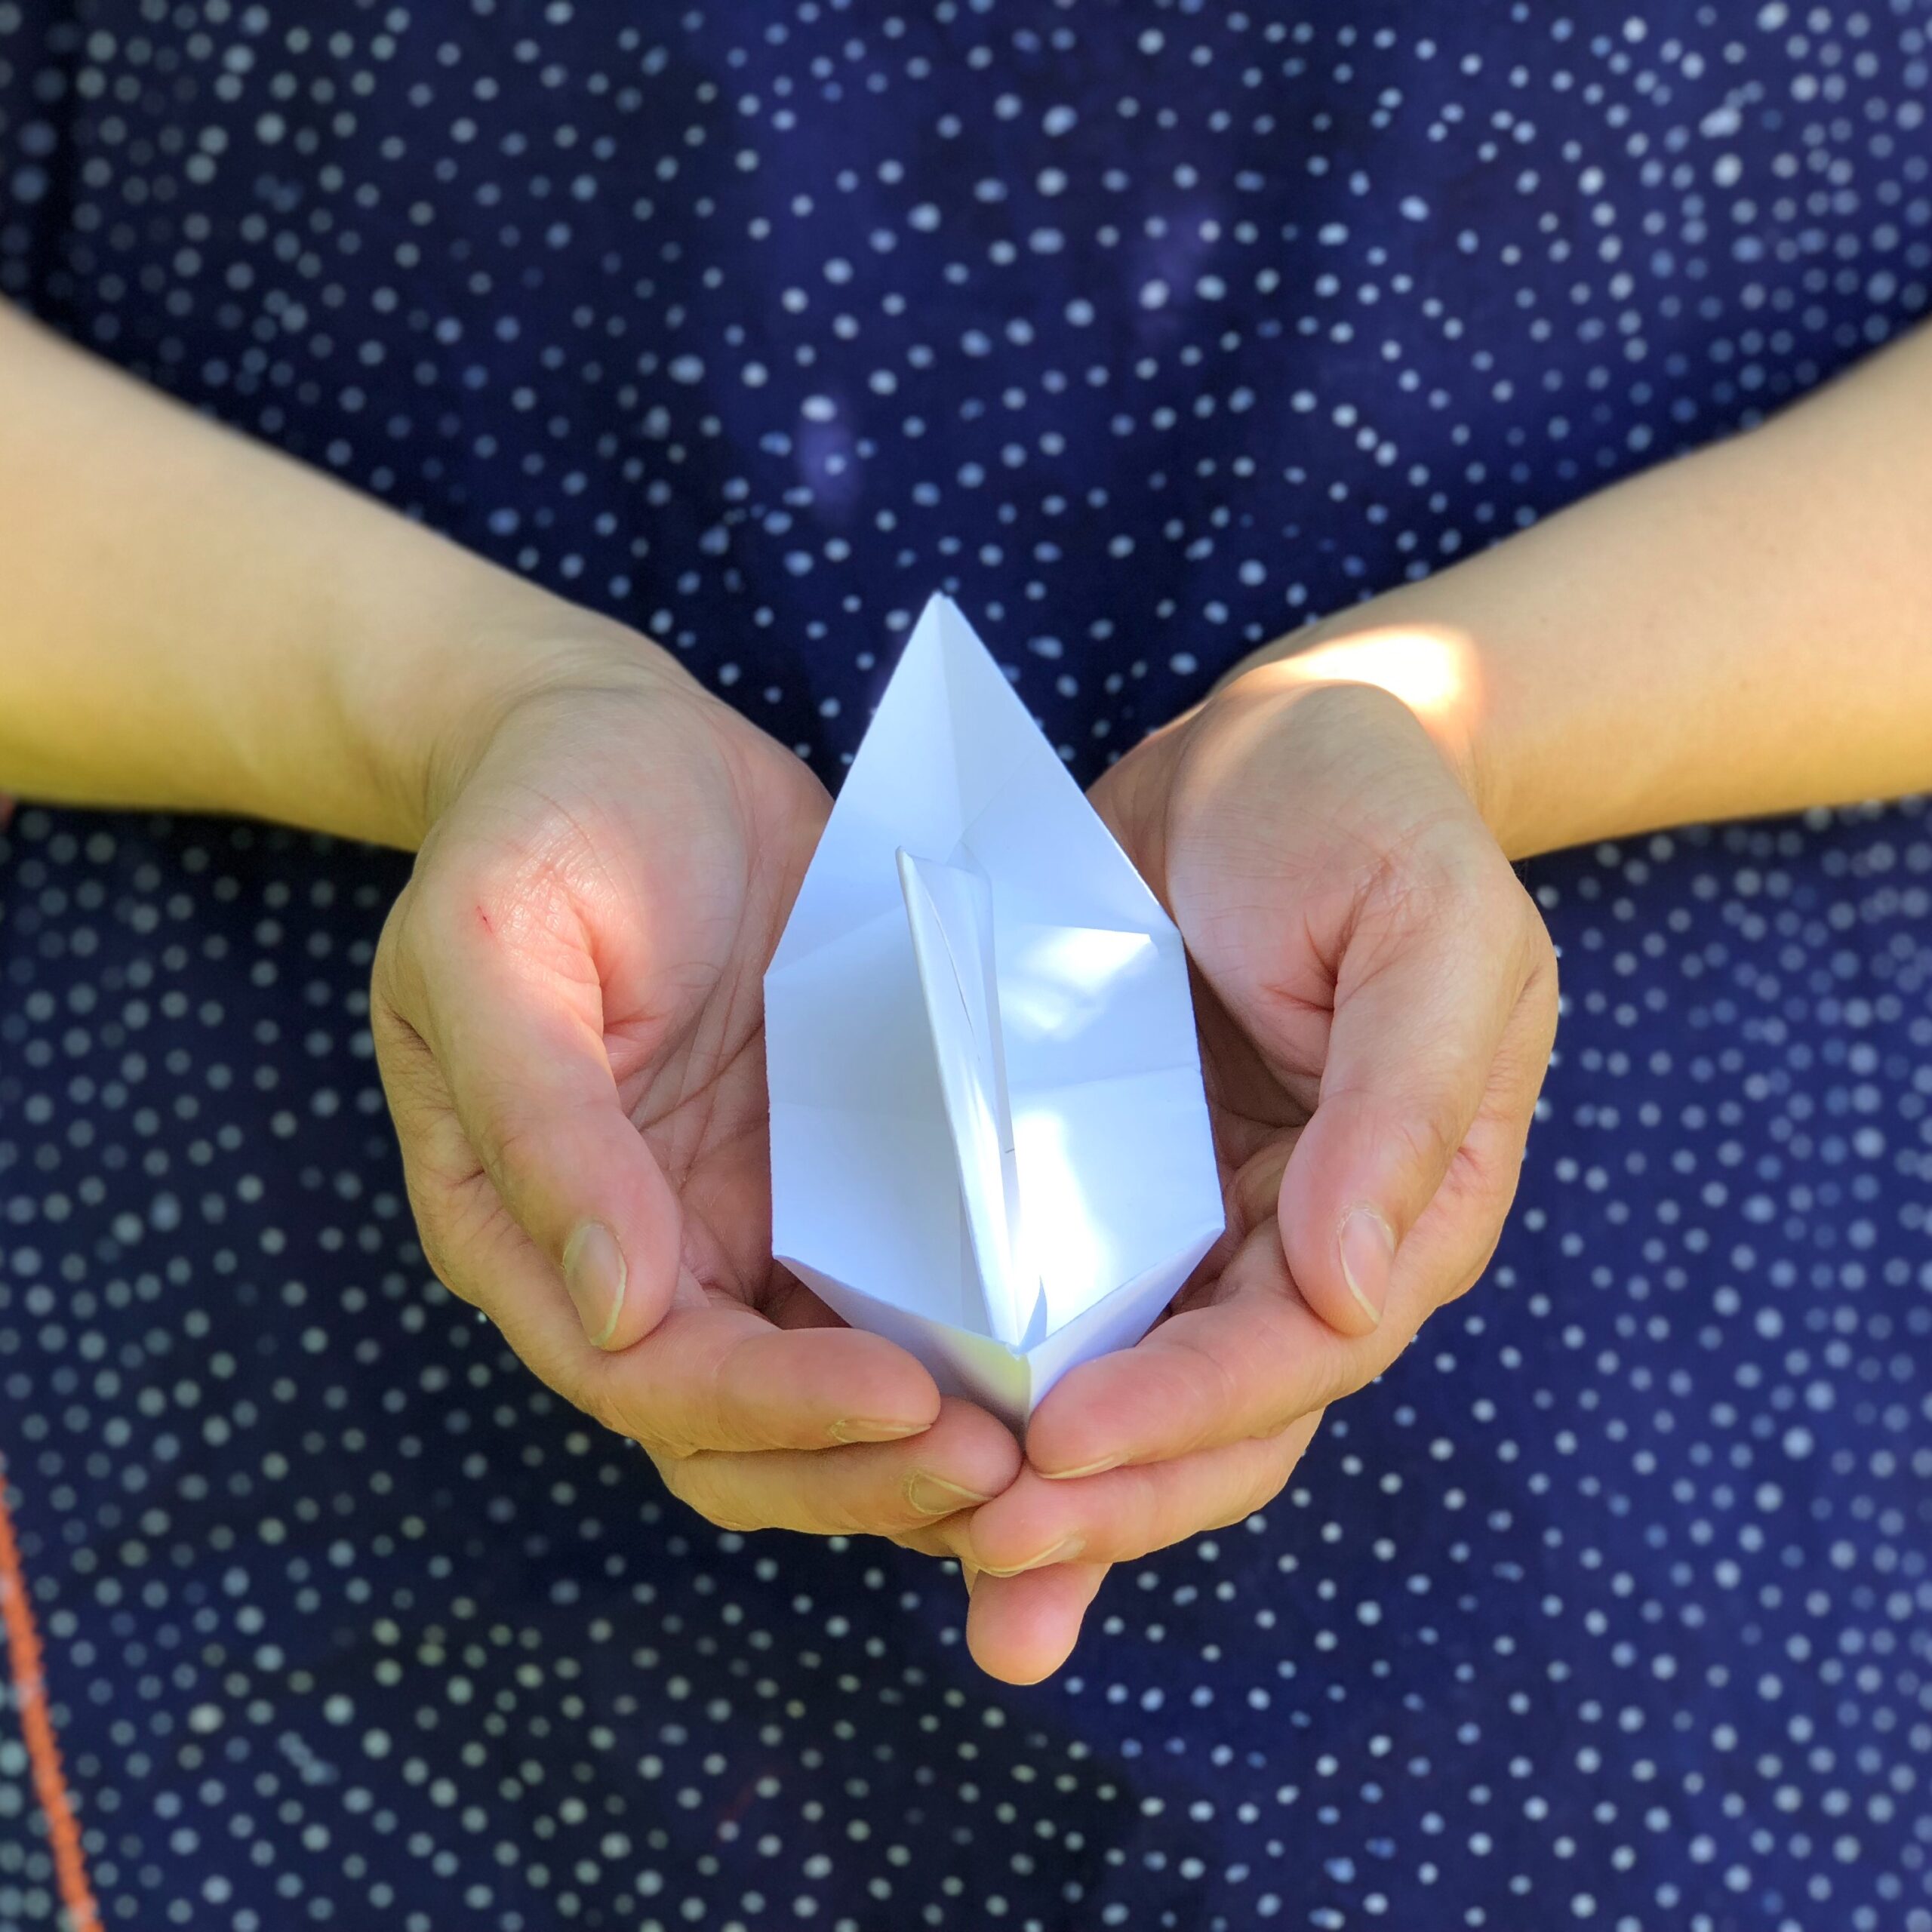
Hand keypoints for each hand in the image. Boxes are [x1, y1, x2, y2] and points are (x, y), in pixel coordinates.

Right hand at [372, 626, 1019, 1545]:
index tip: (905, 1400)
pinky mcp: (827, 1171)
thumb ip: (538, 1118)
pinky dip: (967, 1337)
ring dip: (928, 1438)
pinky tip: (1065, 1346)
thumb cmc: (540, 822)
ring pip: (831, 1387)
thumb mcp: (493, 940)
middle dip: (865, 1467)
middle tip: (1007, 1465)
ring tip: (1055, 1442)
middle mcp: (638, 1252)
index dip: (771, 1409)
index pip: (647, 1374)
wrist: (622, 741)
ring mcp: (738, 1218)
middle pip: (743, 1431)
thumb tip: (613, 1306)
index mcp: (527, 1225)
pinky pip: (900, 1283)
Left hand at [954, 668, 1557, 1681]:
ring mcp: (1205, 1225)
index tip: (1062, 1447)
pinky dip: (1018, 1399)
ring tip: (971, 1584)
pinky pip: (1068, 1313)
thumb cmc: (1364, 817)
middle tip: (994, 1561)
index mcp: (1401, 1201)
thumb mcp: (1427, 928)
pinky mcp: (1113, 1189)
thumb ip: (1403, 1102)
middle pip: (1221, 1418)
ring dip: (1066, 1503)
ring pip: (1143, 1398)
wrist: (1269, 746)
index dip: (1189, 1412)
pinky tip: (937, 1470)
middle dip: (1117, 1501)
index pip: (1303, 1347)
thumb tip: (1352, 1287)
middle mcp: (1304, 1242)